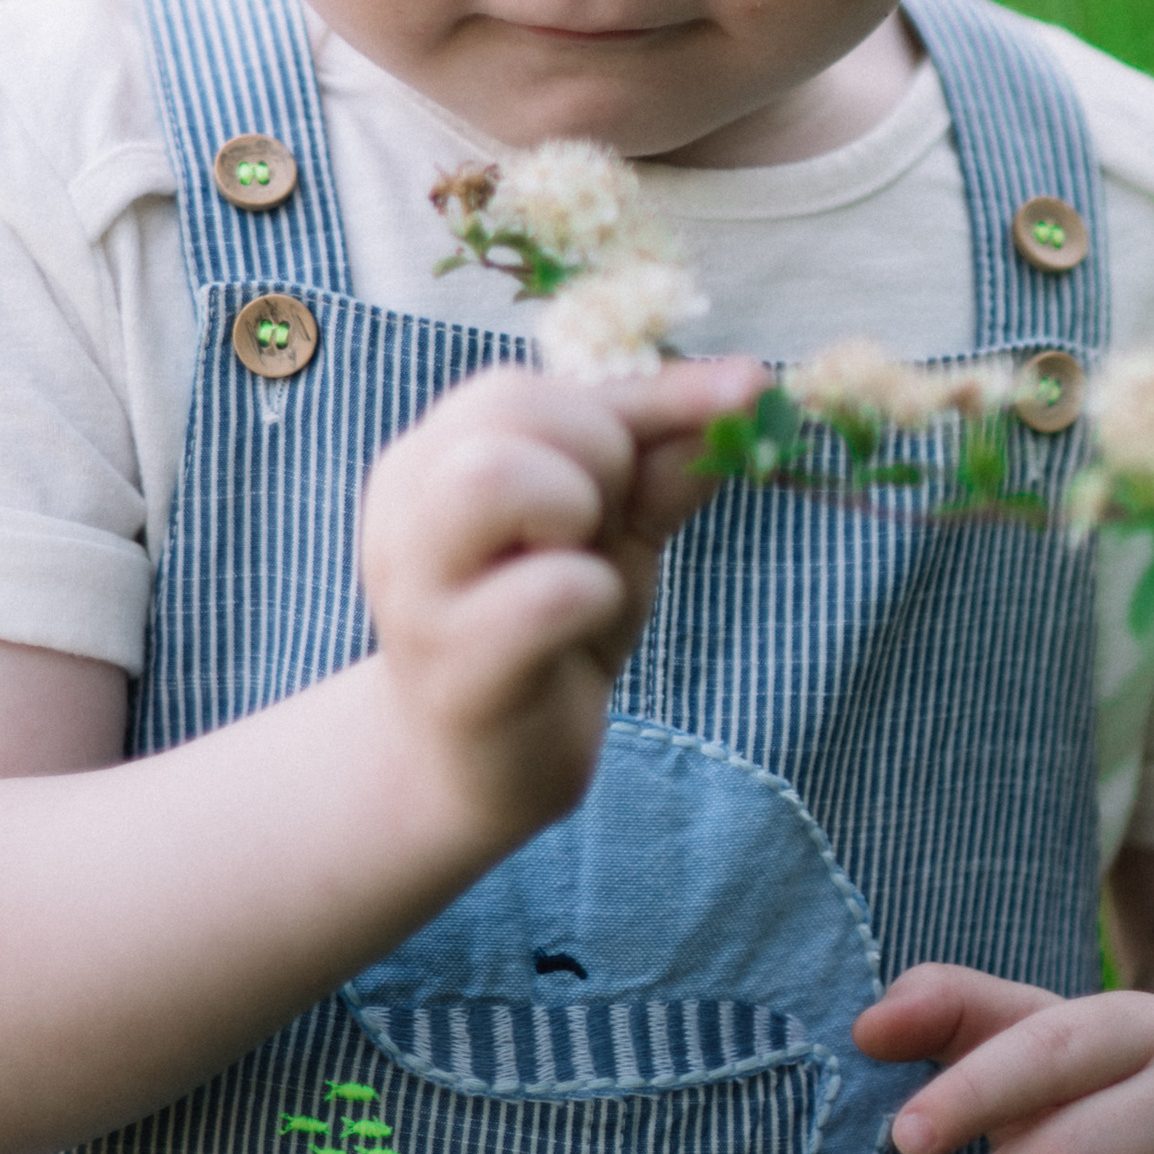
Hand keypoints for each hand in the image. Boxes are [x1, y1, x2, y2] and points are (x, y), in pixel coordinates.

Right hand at [360, 359, 761, 850]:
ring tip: (580, 565)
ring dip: (573, 508)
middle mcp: (407, 509)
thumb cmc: (547, 630)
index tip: (747, 389)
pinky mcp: (455, 670)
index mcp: (433, 457)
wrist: (486, 771)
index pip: (537, 381)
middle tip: (599, 530)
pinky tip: (582, 626)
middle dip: (597, 454)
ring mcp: (419, 591)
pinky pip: (546, 593)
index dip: (652, 389)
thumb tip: (745, 389)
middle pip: (506, 408)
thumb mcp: (614, 530)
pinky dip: (593, 596)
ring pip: (491, 477)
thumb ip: (662, 459)